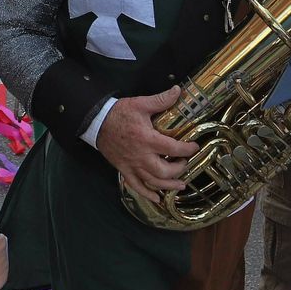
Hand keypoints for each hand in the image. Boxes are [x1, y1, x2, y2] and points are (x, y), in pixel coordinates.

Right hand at [96, 87, 199, 203]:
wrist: (97, 122)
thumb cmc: (119, 113)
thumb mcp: (140, 104)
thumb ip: (161, 100)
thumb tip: (177, 90)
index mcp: (147, 139)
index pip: (173, 149)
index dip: (187, 150)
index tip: (194, 147)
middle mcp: (141, 156)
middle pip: (164, 171)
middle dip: (179, 170)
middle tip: (185, 163)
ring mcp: (132, 165)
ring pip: (153, 182)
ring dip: (168, 186)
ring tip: (180, 185)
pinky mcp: (124, 170)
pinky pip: (136, 186)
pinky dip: (147, 194)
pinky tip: (157, 199)